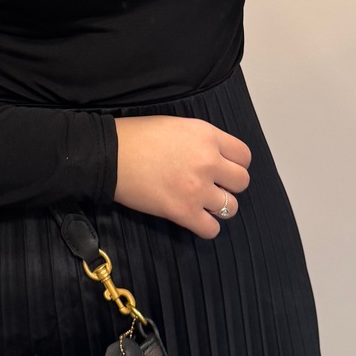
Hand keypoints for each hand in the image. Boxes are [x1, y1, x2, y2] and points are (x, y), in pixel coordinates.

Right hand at [114, 115, 250, 238]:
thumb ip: (203, 140)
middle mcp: (208, 161)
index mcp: (207, 136)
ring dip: (217, 206)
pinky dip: (206, 227)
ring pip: (231, 207)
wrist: (110, 155)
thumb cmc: (138, 136)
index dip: (235, 164)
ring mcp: (197, 188)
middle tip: (211, 186)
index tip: (223, 169)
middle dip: (229, 185)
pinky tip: (194, 218)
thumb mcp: (179, 126)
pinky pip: (211, 229)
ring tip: (200, 202)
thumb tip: (217, 156)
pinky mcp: (182, 211)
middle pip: (241, 182)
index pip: (244, 156)